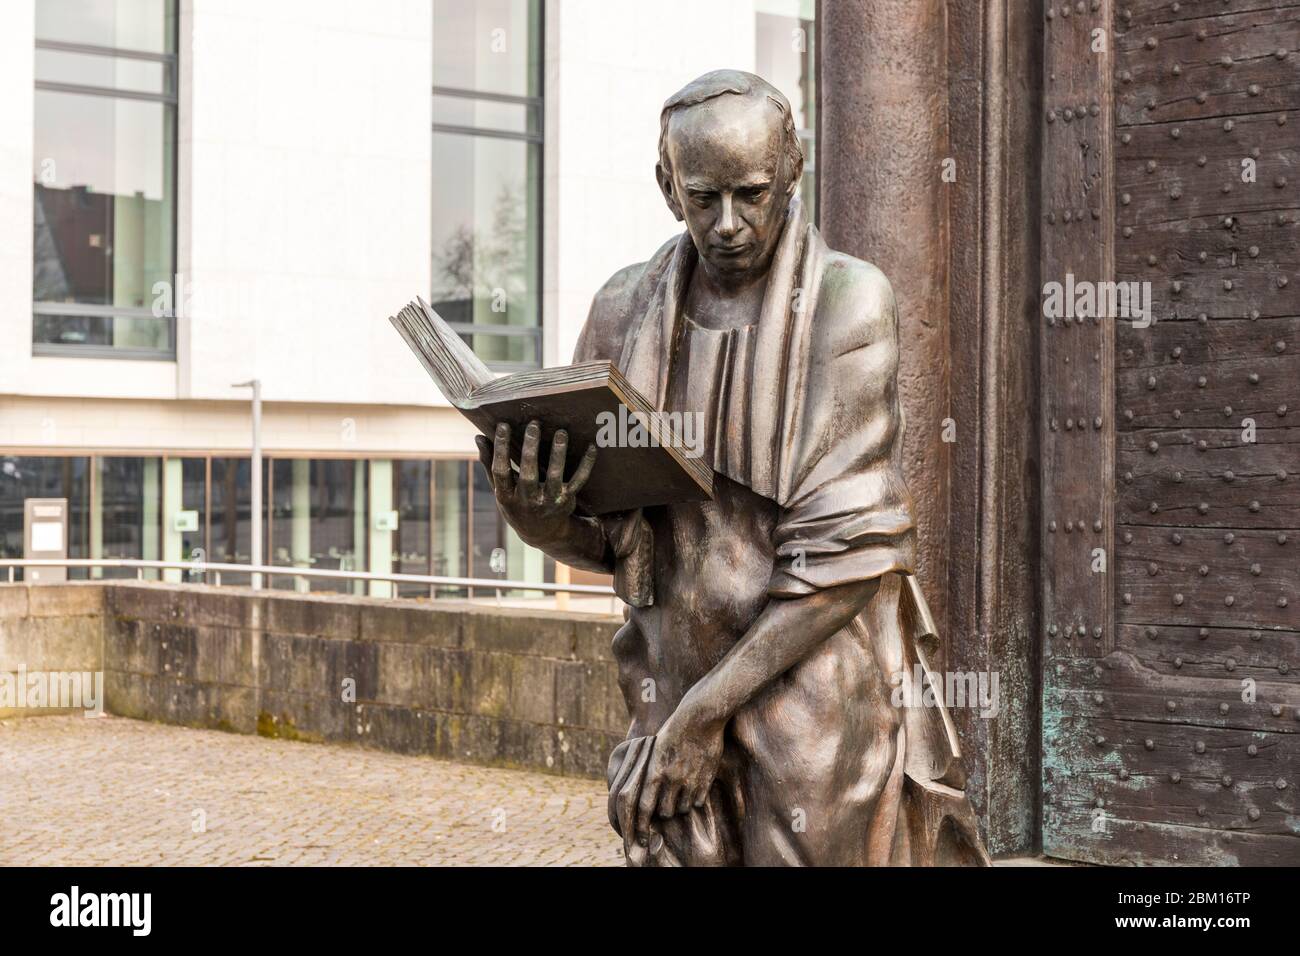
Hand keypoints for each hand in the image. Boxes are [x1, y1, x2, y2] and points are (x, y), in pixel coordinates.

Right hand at [475, 420, 596, 546]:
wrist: (541, 533)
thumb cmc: (517, 503)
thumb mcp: (500, 488)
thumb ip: (489, 463)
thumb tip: (478, 437)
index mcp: (506, 496)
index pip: (501, 471)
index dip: (500, 448)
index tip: (503, 425)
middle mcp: (527, 500)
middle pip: (528, 474)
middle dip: (530, 448)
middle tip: (534, 424)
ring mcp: (548, 501)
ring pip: (555, 476)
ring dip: (558, 454)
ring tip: (561, 433)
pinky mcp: (566, 500)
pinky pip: (578, 481)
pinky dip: (585, 465)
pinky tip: (591, 448)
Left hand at [634, 698, 724, 838]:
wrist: (700, 716)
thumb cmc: (675, 728)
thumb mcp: (656, 747)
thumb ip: (652, 769)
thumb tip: (647, 786)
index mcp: (654, 771)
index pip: (644, 807)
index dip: (641, 826)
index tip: (643, 839)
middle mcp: (671, 779)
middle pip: (665, 812)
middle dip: (664, 812)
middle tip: (666, 805)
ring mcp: (689, 780)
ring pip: (682, 808)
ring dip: (680, 805)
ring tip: (681, 793)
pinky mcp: (705, 779)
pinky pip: (698, 801)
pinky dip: (695, 799)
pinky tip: (694, 788)